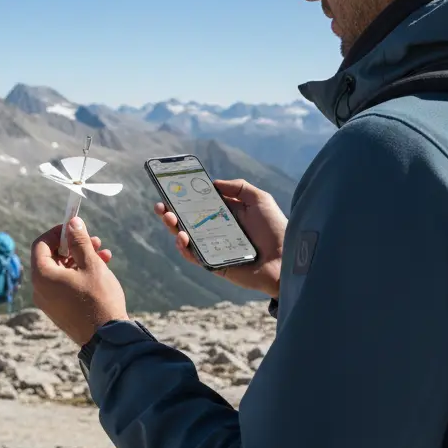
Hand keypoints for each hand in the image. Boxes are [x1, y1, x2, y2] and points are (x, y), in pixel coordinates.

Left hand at [31, 217, 126, 345]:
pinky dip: (78, 275)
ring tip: (104, 254)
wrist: (107, 339)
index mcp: (42, 277)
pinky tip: (101, 270)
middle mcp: (40, 290)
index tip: (74, 227)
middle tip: (94, 240)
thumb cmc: (98, 300)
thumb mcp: (91, 265)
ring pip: (61, 272)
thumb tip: (72, 223)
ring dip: (80, 259)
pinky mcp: (59, 310)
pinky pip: (64, 285)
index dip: (57, 232)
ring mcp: (49, 302)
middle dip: (73, 246)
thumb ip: (80, 241)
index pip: (41, 244)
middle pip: (51, 258)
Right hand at [156, 178, 285, 298]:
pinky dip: (184, 247)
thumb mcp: (260, 200)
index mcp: (226, 214)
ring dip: (173, 228)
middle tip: (161, 204)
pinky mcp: (214, 264)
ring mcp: (213, 247)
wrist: (287, 260)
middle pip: (187, 220)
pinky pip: (194, 256)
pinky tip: (182, 237)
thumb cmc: (276, 229)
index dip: (184, 196)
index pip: (199, 203)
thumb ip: (238, 187)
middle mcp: (216, 230)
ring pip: (186, 238)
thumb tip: (213, 184)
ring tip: (168, 217)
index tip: (171, 187)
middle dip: (171, 212)